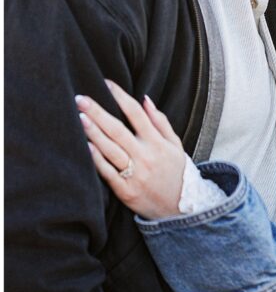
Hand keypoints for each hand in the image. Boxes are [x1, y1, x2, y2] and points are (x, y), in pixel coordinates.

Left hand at [76, 80, 185, 219]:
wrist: (180, 208)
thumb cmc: (175, 172)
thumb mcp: (175, 145)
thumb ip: (160, 121)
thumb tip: (145, 99)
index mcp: (157, 143)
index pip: (136, 114)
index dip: (120, 96)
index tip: (106, 83)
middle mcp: (145, 156)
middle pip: (118, 130)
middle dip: (98, 112)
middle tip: (80, 98)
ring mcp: (135, 174)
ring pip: (111, 150)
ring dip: (94, 133)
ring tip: (80, 117)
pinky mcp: (126, 191)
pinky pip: (109, 173)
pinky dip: (97, 160)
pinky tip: (86, 147)